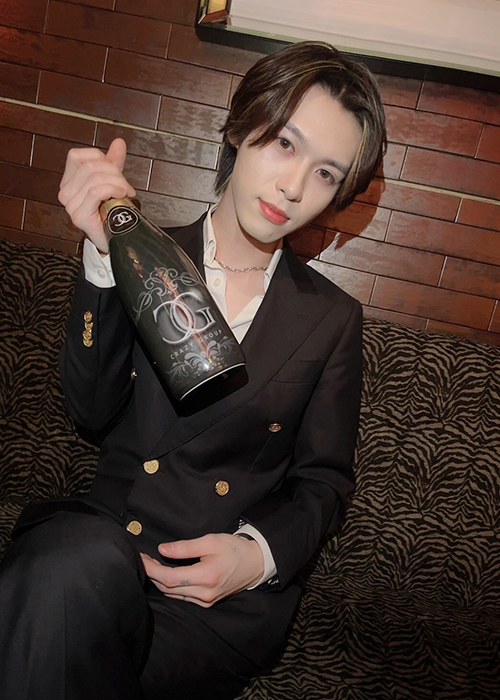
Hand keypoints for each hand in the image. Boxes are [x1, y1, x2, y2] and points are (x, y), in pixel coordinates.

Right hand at [58, 137, 135, 253]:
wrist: (116, 239)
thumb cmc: (112, 212)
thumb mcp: (113, 182)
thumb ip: (113, 163)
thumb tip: (118, 142)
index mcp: (69, 182)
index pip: (77, 156)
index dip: (100, 158)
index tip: (117, 171)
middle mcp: (65, 193)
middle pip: (90, 166)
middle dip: (115, 172)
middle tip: (126, 185)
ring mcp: (70, 206)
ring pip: (95, 178)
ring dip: (118, 182)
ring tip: (126, 192)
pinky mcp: (79, 216)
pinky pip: (96, 192)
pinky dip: (113, 189)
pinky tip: (122, 195)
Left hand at [140, 533, 264, 607]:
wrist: (255, 564)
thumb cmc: (233, 549)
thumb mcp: (210, 541)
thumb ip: (185, 547)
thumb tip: (162, 549)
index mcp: (206, 576)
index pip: (169, 577)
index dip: (152, 569)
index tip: (141, 557)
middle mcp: (205, 593)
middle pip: (168, 588)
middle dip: (152, 574)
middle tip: (143, 558)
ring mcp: (206, 601)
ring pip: (173, 594)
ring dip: (160, 581)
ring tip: (151, 565)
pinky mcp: (207, 603)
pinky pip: (182, 597)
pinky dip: (171, 587)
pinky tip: (165, 575)